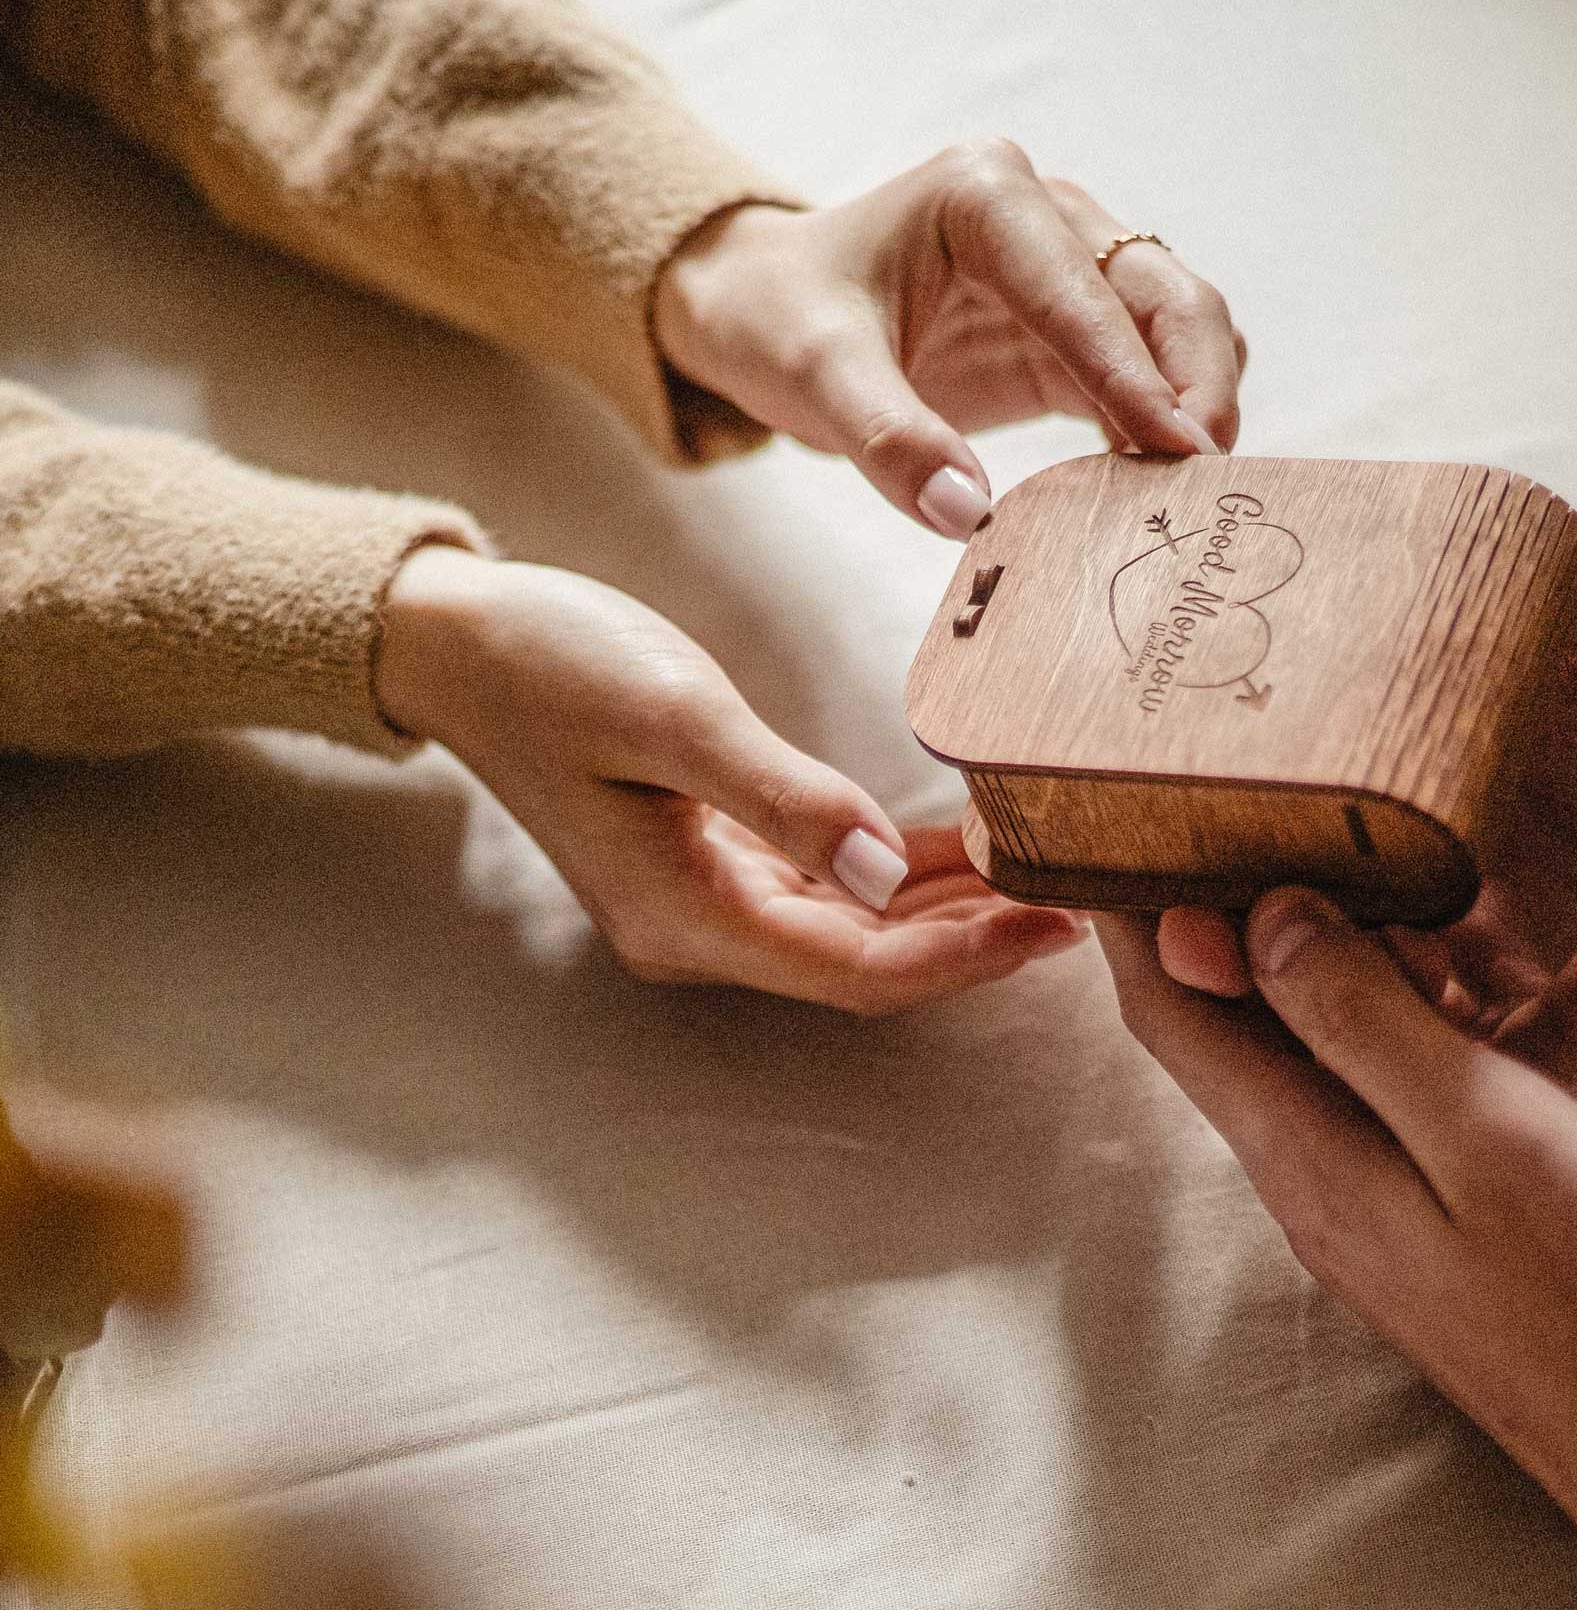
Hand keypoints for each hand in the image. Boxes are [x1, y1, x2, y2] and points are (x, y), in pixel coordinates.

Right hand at [375, 548, 1084, 1009]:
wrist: (459, 642)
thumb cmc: (554, 666)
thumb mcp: (677, 717)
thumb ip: (784, 797)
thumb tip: (883, 875)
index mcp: (688, 916)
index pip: (858, 967)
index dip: (964, 957)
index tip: (1056, 925)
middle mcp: (701, 930)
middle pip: (867, 964)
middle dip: (974, 942)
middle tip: (1084, 900)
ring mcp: (705, 897)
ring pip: (854, 927)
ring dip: (944, 908)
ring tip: (1043, 870)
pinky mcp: (714, 855)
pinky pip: (826, 883)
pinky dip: (896, 868)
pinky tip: (964, 841)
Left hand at [651, 142, 1245, 537]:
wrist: (765, 312)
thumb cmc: (783, 322)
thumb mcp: (814, 375)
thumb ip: (888, 440)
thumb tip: (967, 514)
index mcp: (985, 195)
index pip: (1083, 291)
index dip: (1136, 375)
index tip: (1179, 449)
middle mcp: (1046, 213)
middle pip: (1166, 294)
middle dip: (1197, 385)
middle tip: (1205, 484)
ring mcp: (1070, 268)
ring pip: (1179, 327)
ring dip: (1198, 403)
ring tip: (1192, 492)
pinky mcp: (1074, 330)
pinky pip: (1151, 372)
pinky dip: (1167, 423)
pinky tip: (1156, 485)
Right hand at [1157, 532, 1576, 1106]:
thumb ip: (1514, 582)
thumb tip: (1373, 533)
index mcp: (1470, 786)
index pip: (1326, 812)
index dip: (1241, 821)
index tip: (1159, 819)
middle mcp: (1484, 885)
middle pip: (1331, 921)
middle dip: (1249, 927)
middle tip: (1181, 921)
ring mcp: (1537, 975)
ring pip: (1396, 1010)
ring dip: (1330, 1001)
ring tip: (1278, 972)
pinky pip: (1514, 1073)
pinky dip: (1469, 1058)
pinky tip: (1449, 1018)